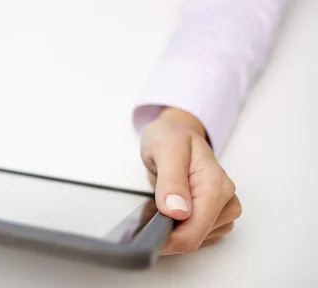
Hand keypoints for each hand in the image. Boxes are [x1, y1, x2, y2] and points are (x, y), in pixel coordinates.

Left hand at [141, 107, 241, 254]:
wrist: (176, 133)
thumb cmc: (171, 137)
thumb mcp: (166, 149)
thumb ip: (172, 179)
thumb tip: (178, 211)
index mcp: (216, 185)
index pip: (195, 231)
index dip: (169, 238)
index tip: (148, 232)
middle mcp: (226, 200)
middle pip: (195, 238)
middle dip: (169, 232)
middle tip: (151, 208)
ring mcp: (223, 210)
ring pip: (196, 240)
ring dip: (174, 230)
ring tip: (162, 202)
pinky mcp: (216, 216)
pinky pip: (196, 236)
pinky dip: (179, 228)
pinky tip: (171, 209)